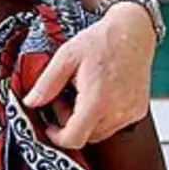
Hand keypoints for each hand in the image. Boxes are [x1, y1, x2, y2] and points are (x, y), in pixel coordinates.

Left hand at [24, 3, 154, 148]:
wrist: (133, 31)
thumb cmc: (100, 41)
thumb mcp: (66, 57)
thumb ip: (46, 84)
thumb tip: (30, 103)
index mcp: (97, 100)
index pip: (75, 138)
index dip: (57, 137)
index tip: (49, 126)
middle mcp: (118, 111)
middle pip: (85, 136)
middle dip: (69, 122)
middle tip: (64, 96)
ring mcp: (131, 113)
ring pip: (99, 133)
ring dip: (85, 120)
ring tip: (80, 93)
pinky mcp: (138, 111)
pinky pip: (114, 125)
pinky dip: (101, 116)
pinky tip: (97, 94)